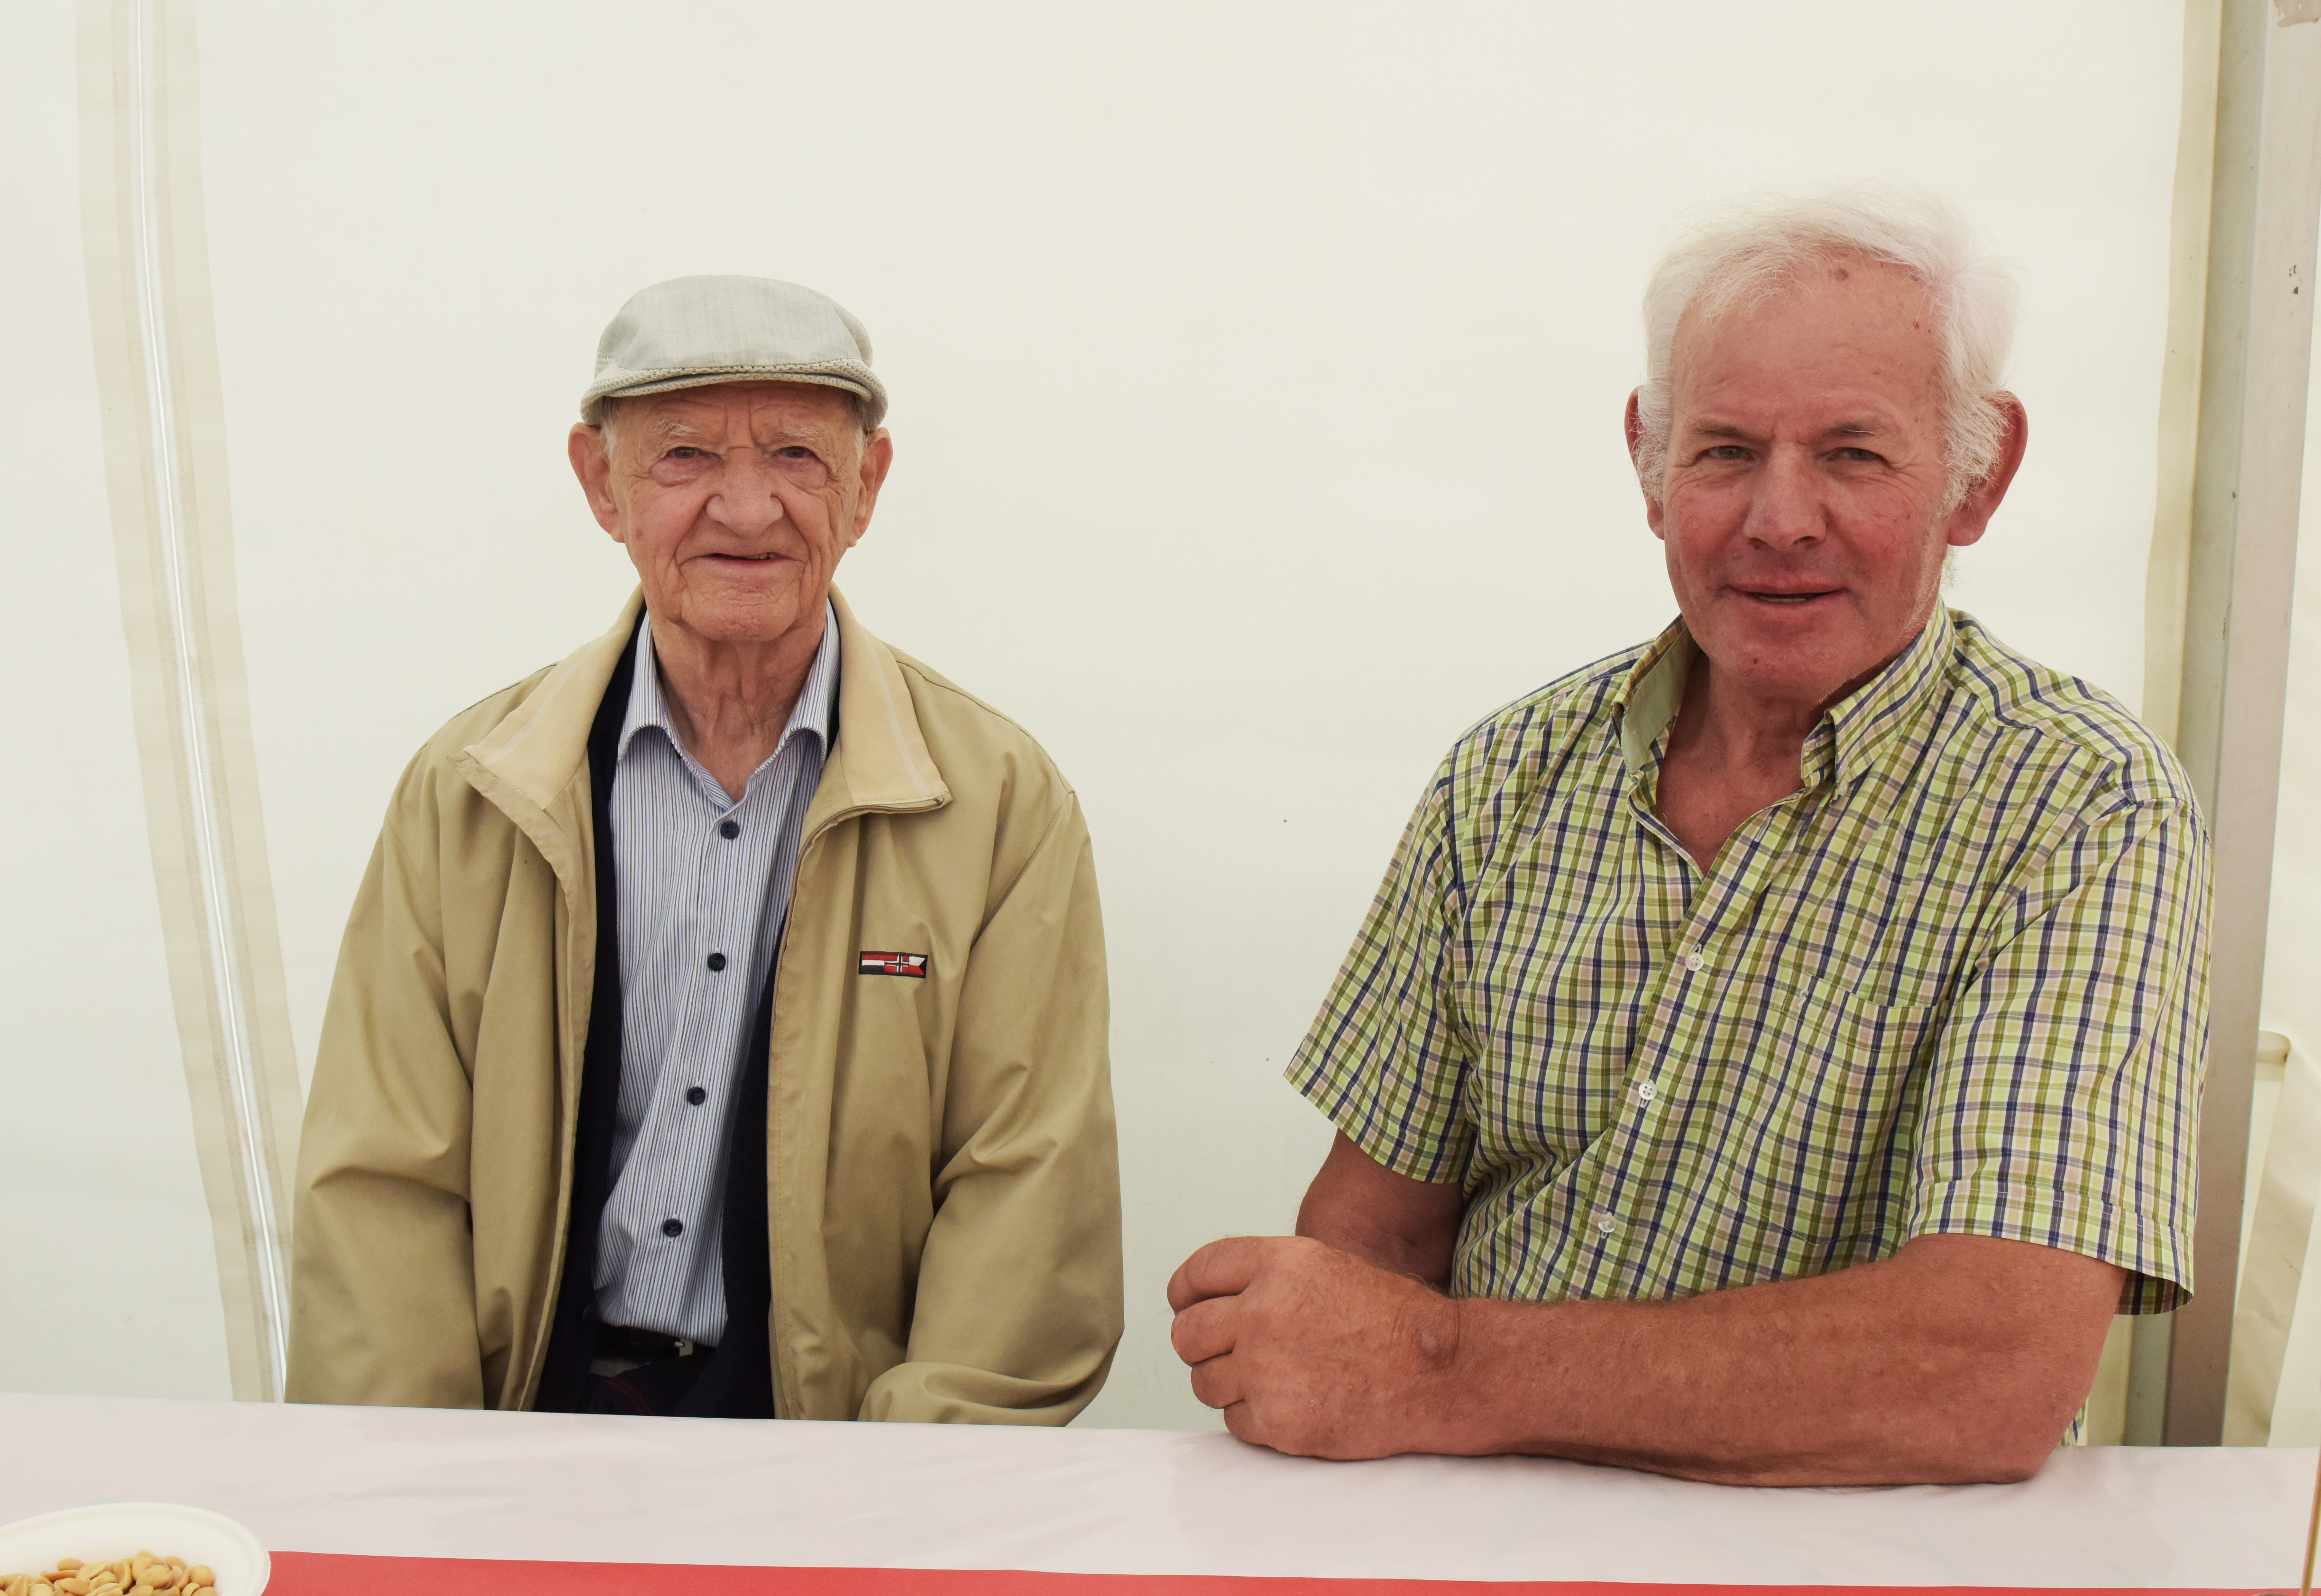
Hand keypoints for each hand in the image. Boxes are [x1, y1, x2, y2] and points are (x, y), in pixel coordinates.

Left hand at [1166, 1235, 1469, 1458]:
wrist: (1441, 1371)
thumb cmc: (1392, 1321)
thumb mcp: (1327, 1267)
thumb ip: (1266, 1278)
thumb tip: (1209, 1302)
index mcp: (1277, 1264)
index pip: (1196, 1274)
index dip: (1185, 1293)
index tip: (1186, 1305)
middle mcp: (1264, 1312)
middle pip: (1187, 1334)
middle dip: (1200, 1345)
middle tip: (1226, 1353)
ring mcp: (1266, 1369)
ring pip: (1204, 1383)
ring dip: (1229, 1384)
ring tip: (1273, 1380)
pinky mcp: (1278, 1421)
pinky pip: (1234, 1422)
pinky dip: (1256, 1419)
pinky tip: (1294, 1404)